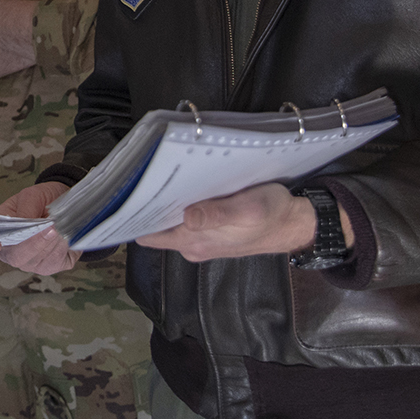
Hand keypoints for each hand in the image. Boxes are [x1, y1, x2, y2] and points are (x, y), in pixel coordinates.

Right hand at [0, 181, 79, 273]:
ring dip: (52, 244)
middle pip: (16, 258)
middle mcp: (12, 253)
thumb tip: (26, 221)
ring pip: (38, 261)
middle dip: (34, 243)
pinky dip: (63, 248)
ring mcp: (32, 263)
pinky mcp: (52, 266)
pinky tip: (66, 235)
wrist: (63, 203)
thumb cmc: (41, 199)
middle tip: (49, 226)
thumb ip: (26, 208)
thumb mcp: (31, 195)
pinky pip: (56, 263)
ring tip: (61, 226)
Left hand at [135, 182, 324, 261]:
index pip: (149, 235)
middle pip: (156, 226)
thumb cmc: (272, 214)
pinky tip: (180, 184)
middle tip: (142, 174)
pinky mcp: (209, 231)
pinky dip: (180, 202)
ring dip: (165, 201)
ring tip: (158, 174)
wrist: (294, 224)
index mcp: (195, 242)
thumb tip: (188, 217)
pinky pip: (184, 218)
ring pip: (170, 221)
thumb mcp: (248, 210)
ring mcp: (200, 239)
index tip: (126, 194)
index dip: (135, 217)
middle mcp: (192, 244)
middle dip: (148, 204)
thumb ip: (217, 215)